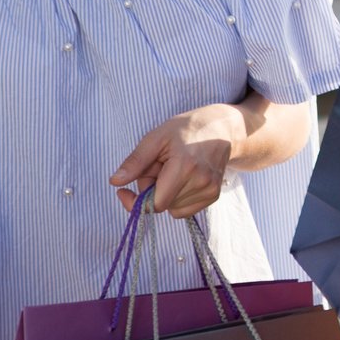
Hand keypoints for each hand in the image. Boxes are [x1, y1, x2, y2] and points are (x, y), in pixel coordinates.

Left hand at [110, 105, 237, 218]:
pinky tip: (183, 179)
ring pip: (173, 208)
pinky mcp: (214, 195)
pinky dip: (178, 198)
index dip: (137, 201)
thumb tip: (115, 182)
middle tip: (157, 168)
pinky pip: (185, 210)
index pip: (156, 203)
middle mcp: (201, 181)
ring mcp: (210, 190)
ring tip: (173, 171)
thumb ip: (135, 162)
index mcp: (185, 166)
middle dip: (152, 191)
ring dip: (166, 194)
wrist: (223, 129)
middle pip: (163, 205)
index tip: (124, 192)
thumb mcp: (156, 138)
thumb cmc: (187, 129)